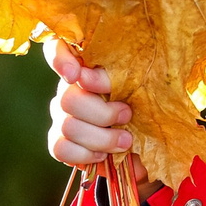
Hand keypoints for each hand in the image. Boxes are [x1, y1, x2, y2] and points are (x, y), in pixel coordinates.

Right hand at [44, 39, 144, 180]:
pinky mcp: (59, 143)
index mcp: (87, 69)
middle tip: (127, 116)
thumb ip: (126, 79)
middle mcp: (68, 90)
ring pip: (69, 126)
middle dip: (103, 113)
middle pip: (69, 98)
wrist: (145, 147)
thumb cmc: (147, 110)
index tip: (76, 74)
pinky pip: (61, 149)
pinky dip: (86, 155)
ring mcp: (60, 117)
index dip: (59, 58)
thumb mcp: (146, 90)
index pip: (58, 50)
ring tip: (126, 141)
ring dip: (102, 138)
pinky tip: (104, 154)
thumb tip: (99, 79)